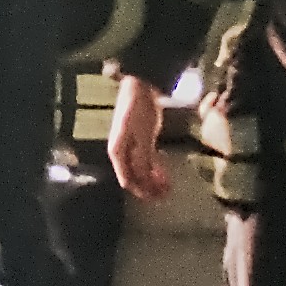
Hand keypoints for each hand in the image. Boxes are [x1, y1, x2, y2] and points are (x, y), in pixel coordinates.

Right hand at [106, 72, 173, 202]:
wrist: (141, 87)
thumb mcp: (142, 136)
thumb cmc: (139, 110)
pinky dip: (154, 169)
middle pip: (134, 177)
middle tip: (166, 195)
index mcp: (117, 152)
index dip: (142, 191)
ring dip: (153, 180)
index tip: (157, 198)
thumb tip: (143, 179)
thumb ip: (142, 158)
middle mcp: (121, 152)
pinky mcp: (139, 140)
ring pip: (140, 170)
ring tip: (168, 187)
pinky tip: (164, 174)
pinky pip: (146, 160)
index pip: (127, 180)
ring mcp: (130, 146)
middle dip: (149, 188)